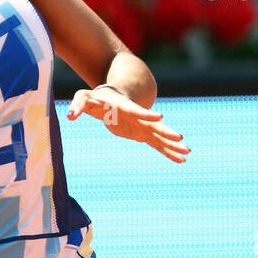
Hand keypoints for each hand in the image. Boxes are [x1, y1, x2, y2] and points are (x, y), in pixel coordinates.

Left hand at [66, 88, 190, 163]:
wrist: (109, 98)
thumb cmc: (95, 98)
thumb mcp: (83, 98)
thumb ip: (78, 105)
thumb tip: (70, 116)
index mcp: (125, 108)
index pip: (137, 111)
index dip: (147, 114)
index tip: (160, 116)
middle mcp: (138, 117)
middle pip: (154, 126)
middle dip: (166, 132)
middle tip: (180, 139)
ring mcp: (142, 127)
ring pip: (160, 137)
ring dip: (172, 146)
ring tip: (188, 153)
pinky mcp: (143, 135)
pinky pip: (158, 145)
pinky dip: (168, 153)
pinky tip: (181, 160)